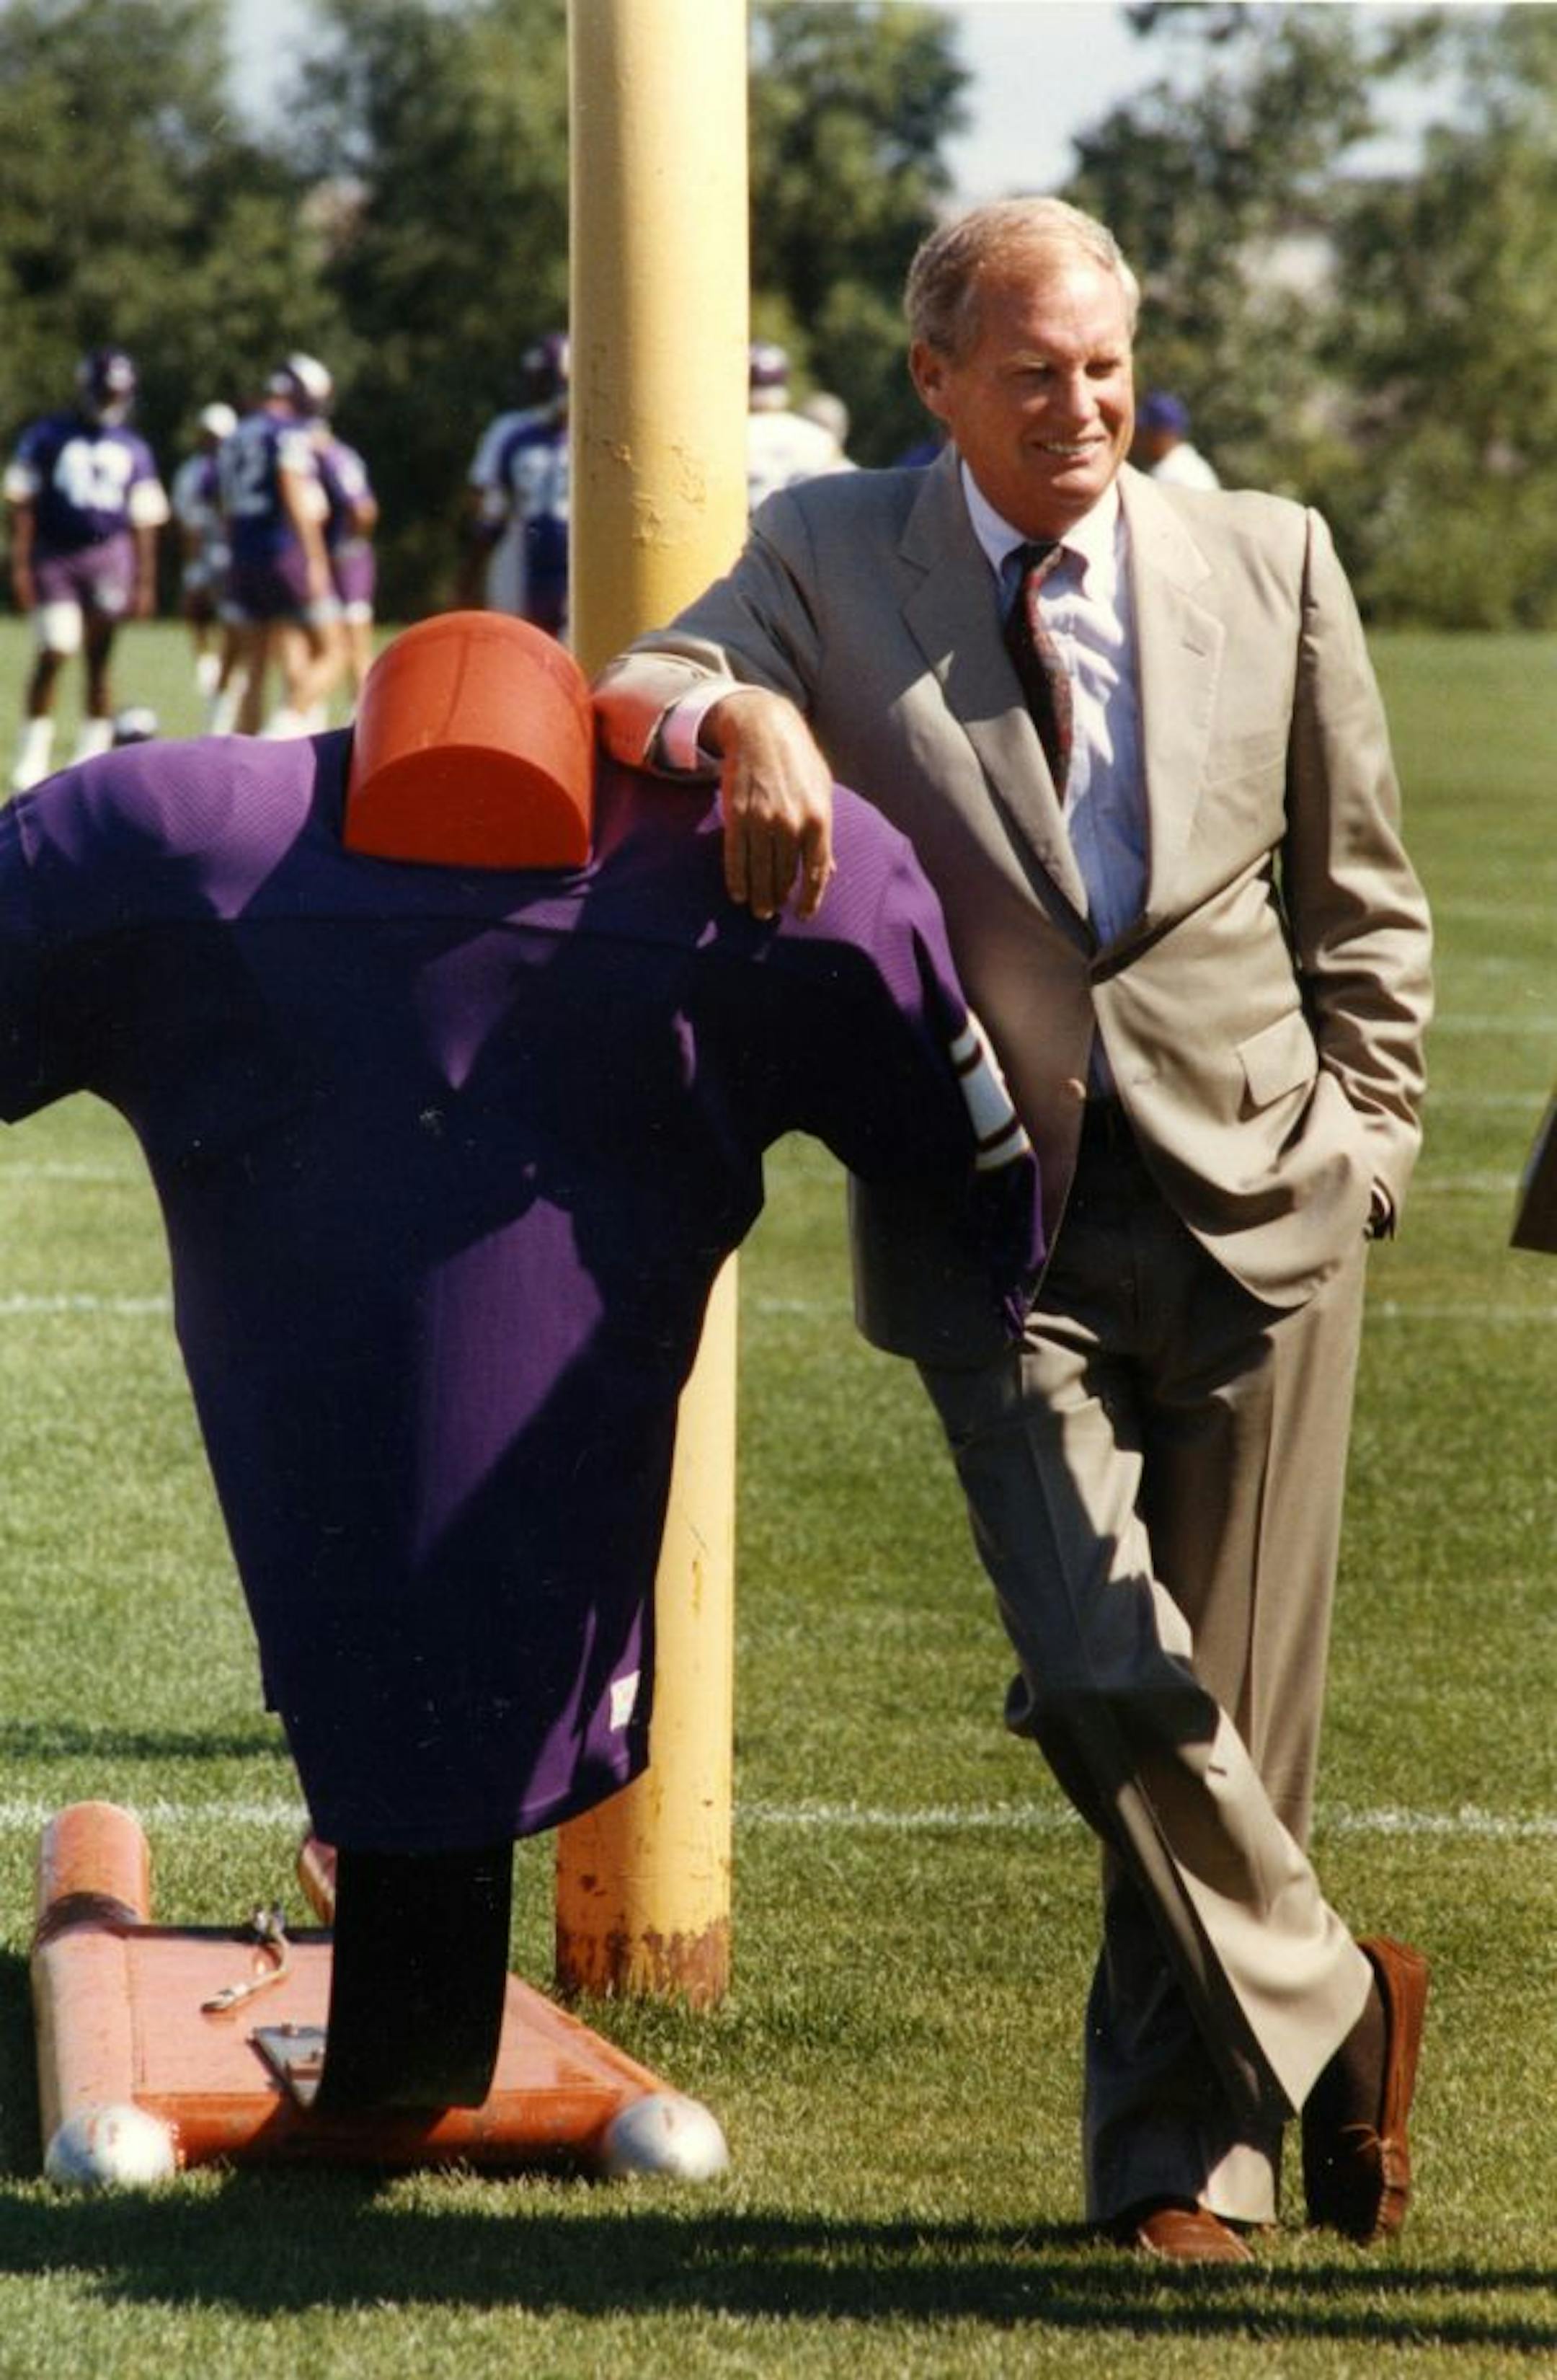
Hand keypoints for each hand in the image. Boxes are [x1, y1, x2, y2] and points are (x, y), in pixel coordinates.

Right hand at [704, 687, 834, 920]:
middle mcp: (792, 822)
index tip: (803, 914)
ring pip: (760, 870)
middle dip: (779, 897)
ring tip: (758, 910)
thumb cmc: (798, 761)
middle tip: (772, 912)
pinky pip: (735, 856)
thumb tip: (828, 870)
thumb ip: (824, 833)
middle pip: (784, 875)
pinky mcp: (737, 814)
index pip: (816, 871)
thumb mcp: (823, 791)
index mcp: (819, 818)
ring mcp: (762, 819)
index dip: (810, 898)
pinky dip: (736, 878)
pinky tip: (738, 893)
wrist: (762, 729)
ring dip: (758, 895)